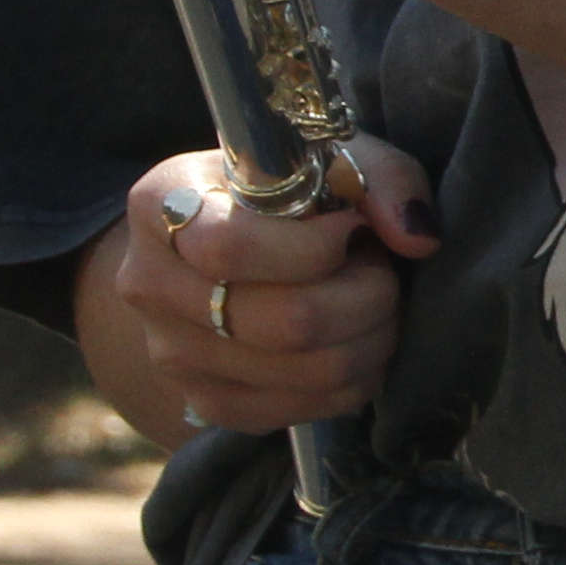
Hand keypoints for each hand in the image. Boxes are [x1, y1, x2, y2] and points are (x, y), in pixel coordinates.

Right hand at [90, 137, 441, 437]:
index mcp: (161, 204)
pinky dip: (355, 379)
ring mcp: (171, 354)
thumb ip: (384, 181)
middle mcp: (148, 284)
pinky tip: (355, 340)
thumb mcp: (335, 156)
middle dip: (367, 297)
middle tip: (381, 271)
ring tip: (375, 302)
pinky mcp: (207, 403)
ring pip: (308, 371)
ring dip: (372, 338)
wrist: (230, 248)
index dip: (316, 247)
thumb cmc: (289, 192)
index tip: (351, 228)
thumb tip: (417, 239)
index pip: (231, 249)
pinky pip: (304, 408)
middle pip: (287, 322)